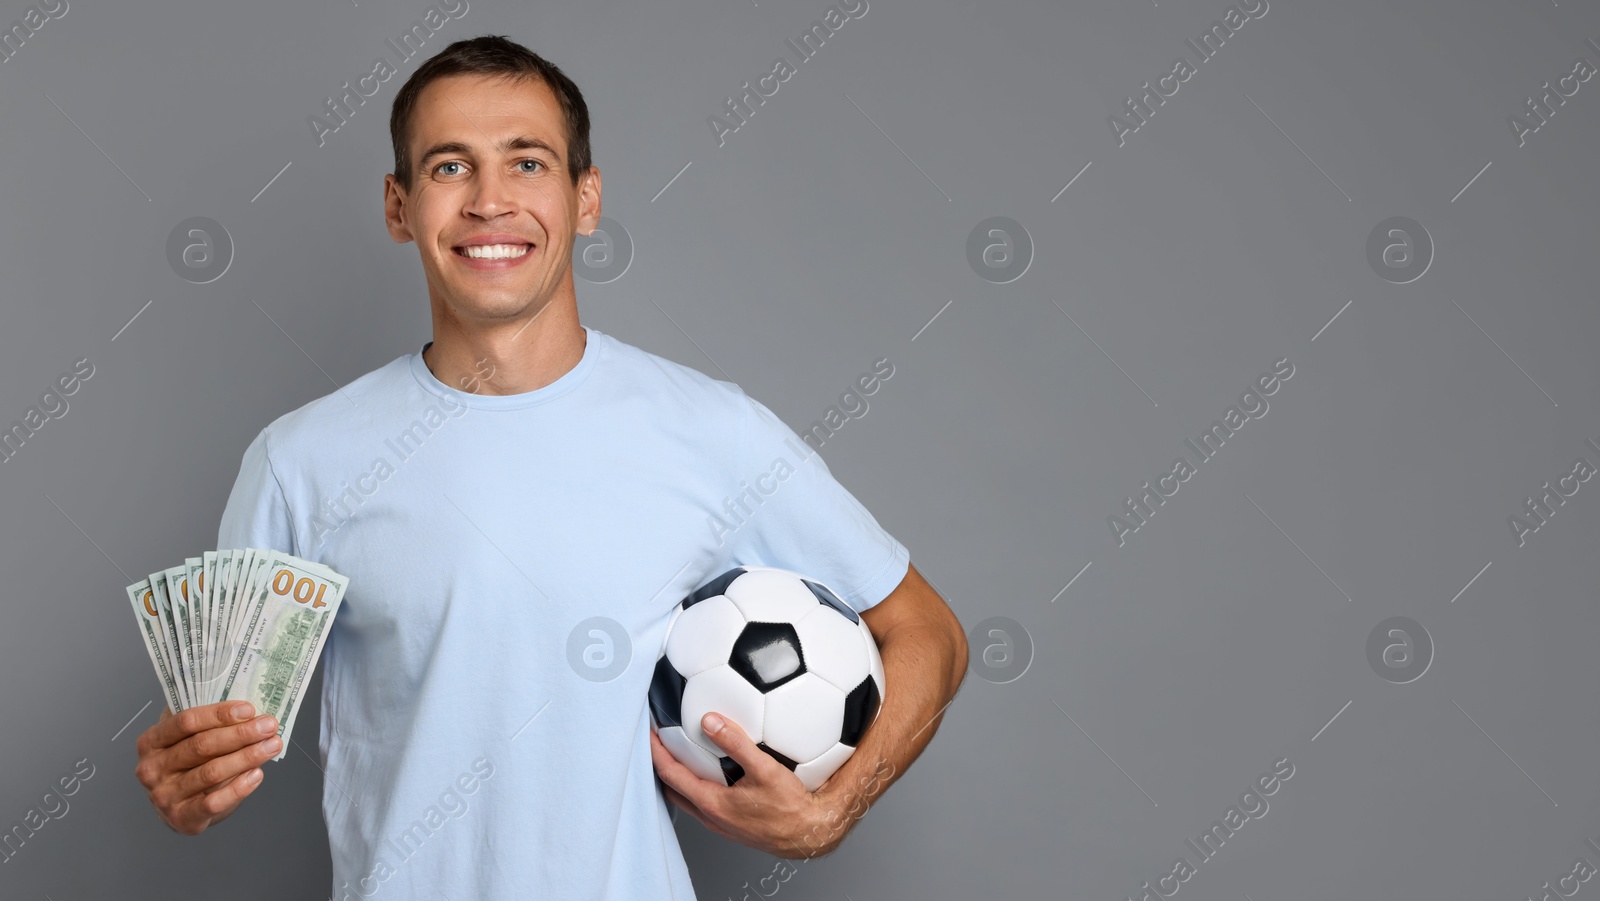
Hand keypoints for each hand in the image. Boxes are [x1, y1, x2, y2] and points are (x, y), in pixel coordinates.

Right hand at [134, 701, 279, 834]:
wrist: (178, 808)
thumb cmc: (188, 766)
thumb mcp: (188, 740)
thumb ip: (209, 724)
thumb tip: (249, 712)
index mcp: (151, 741)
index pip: (186, 722)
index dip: (219, 714)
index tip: (249, 710)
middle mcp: (152, 768)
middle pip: (202, 746)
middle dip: (241, 734)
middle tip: (269, 725)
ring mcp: (164, 795)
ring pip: (211, 772)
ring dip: (247, 757)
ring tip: (272, 745)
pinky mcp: (181, 817)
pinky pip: (214, 802)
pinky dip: (239, 787)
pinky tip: (257, 774)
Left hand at [650, 713, 851, 858]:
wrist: (810, 833)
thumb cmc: (792, 808)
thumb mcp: (765, 769)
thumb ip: (736, 743)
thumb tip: (710, 721)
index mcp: (712, 803)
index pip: (670, 774)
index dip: (656, 751)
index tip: (650, 733)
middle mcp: (711, 817)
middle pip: (673, 789)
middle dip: (663, 764)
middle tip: (660, 742)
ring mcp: (721, 824)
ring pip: (688, 798)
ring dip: (680, 776)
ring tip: (683, 754)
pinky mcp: (732, 825)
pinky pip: (705, 803)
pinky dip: (699, 785)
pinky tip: (716, 772)